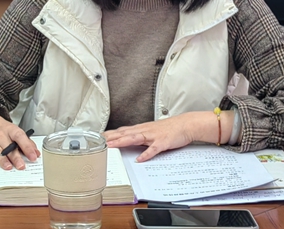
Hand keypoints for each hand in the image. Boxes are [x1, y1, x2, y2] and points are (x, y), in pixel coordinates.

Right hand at [0, 104, 39, 170]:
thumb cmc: (5, 131)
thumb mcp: (17, 132)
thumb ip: (27, 143)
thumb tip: (36, 153)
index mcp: (11, 130)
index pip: (20, 137)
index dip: (27, 147)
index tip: (33, 156)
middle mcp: (0, 135)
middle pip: (8, 147)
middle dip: (16, 157)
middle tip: (21, 166)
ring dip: (3, 160)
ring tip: (9, 167)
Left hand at [104, 110, 233, 162]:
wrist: (186, 124)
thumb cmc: (169, 129)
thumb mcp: (152, 131)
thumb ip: (140, 135)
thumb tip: (128, 138)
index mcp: (142, 129)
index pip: (122, 131)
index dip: (110, 134)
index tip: (97, 137)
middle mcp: (145, 130)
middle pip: (125, 134)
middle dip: (111, 138)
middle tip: (98, 142)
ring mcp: (153, 136)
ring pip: (135, 138)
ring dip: (122, 142)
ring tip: (111, 146)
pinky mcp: (162, 142)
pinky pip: (153, 149)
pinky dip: (146, 154)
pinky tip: (140, 159)